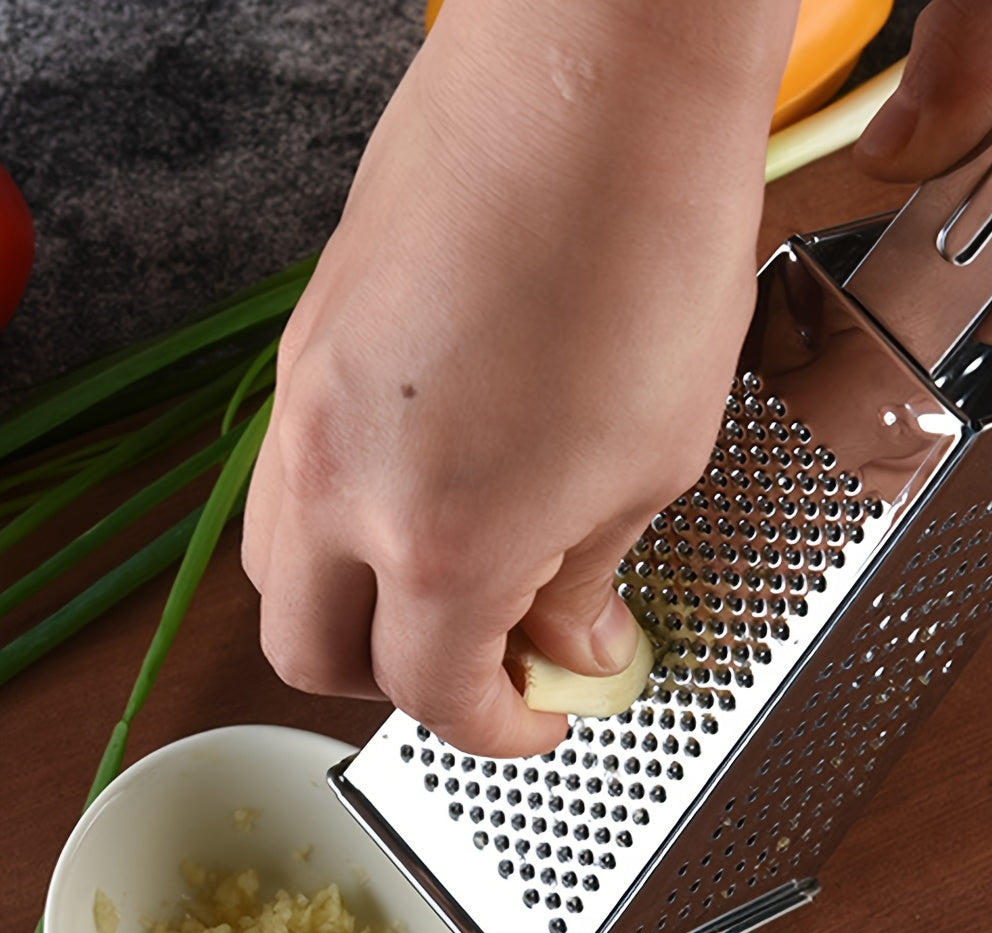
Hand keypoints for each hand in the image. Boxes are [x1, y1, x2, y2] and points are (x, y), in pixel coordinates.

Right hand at [242, 1, 796, 755]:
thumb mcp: (653, 460)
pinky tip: (428, 487)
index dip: (495, 733)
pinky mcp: (306, 345)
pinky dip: (347, 521)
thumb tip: (570, 644)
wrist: (590, 81)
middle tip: (488, 664)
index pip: (435, 696)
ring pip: (280, 568)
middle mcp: (340, 483)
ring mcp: (305, 406)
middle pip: (312, 655)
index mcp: (441, 541)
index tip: (537, 723)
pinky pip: (292, 476)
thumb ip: (589, 576)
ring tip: (459, 579)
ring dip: (358, 607)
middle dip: (399, 688)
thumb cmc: (647, 250)